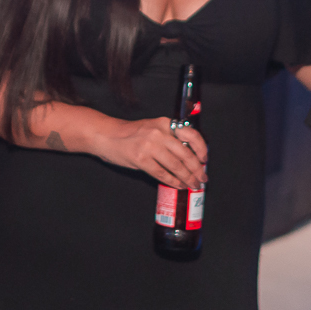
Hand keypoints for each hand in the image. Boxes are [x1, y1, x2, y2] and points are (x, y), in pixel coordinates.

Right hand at [91, 117, 206, 189]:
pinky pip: (162, 174)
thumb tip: (188, 157)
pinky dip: (172, 181)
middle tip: (202, 179)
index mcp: (164, 123)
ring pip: (176, 166)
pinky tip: (178, 185)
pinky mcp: (141, 159)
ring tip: (193, 185)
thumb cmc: (129, 134)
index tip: (205, 160)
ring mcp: (150, 146)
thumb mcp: (152, 128)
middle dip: (196, 170)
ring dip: (187, 178)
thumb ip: (169, 138)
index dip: (201, 149)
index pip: (191, 134)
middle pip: (186, 154)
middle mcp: (159, 133)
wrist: (105, 135)